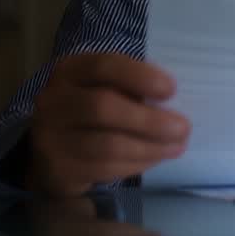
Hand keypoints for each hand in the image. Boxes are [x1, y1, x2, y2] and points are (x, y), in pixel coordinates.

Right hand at [29, 53, 189, 196]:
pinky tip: (155, 158)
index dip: (140, 77)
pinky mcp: (59, 169)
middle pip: (104, 107)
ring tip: (177, 147)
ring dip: (150, 147)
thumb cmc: (91, 112)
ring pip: (107, 144)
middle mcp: (53, 101)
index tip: (171, 90)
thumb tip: (173, 103)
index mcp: (70, 71)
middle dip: (150, 120)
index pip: (104, 66)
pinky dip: (137, 164)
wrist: (51, 152)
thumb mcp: (105, 88)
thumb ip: (131, 88)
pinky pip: (105, 168)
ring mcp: (51, 137)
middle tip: (183, 128)